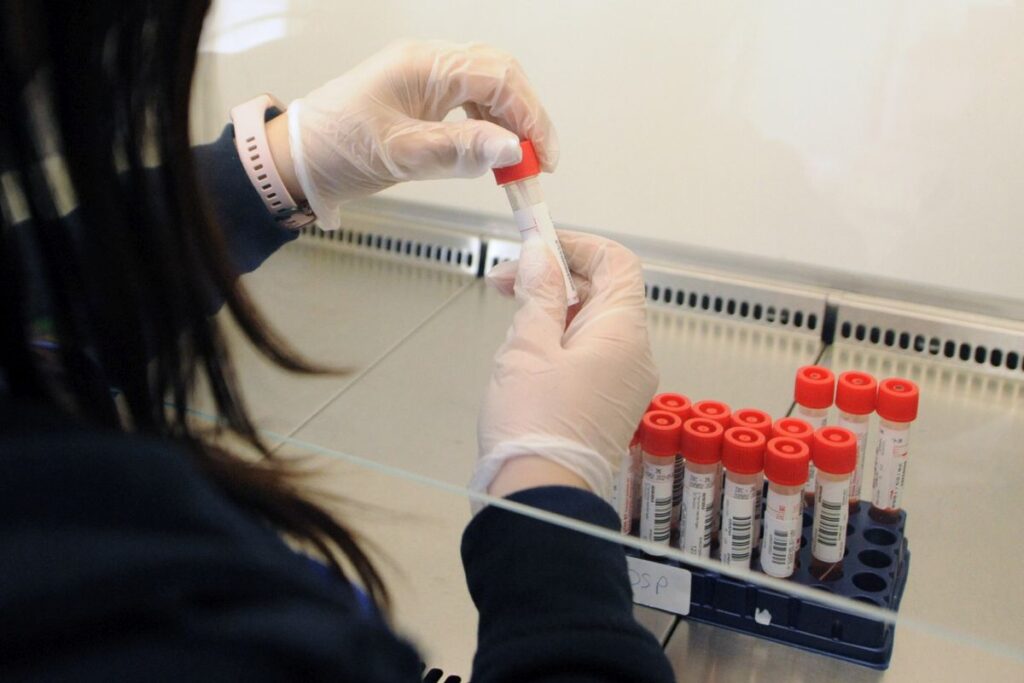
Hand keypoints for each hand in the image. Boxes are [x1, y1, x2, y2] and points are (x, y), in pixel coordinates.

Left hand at [286, 40, 558, 226]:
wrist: (297, 159)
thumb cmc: (334, 149)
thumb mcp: (401, 155)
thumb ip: (460, 150)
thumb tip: (510, 148)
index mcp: (422, 65)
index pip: (499, 77)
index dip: (530, 116)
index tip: (542, 156)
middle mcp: (427, 63)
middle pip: (500, 75)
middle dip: (526, 117)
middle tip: (536, 161)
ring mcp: (424, 77)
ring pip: (487, 87)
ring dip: (509, 122)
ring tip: (516, 162)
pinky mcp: (421, 96)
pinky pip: (468, 100)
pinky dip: (488, 125)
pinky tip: (490, 151)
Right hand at [471, 232, 658, 503]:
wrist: (541, 497)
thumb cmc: (533, 423)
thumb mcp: (527, 345)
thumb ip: (538, 292)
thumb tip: (542, 253)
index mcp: (623, 332)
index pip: (616, 263)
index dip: (577, 245)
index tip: (535, 244)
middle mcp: (635, 354)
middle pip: (604, 293)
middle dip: (555, 278)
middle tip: (506, 281)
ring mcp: (626, 383)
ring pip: (594, 325)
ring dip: (554, 311)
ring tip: (511, 325)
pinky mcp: (610, 405)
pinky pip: (592, 357)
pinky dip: (561, 342)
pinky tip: (526, 356)